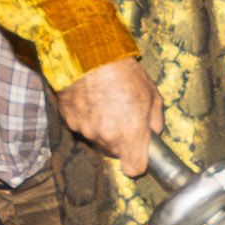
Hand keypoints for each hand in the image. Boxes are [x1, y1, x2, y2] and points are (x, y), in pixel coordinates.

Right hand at [59, 58, 165, 178]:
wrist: (88, 55)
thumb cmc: (123, 72)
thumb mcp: (151, 93)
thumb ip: (155, 119)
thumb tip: (153, 131)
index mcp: (131, 135)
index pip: (134, 168)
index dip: (138, 162)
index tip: (139, 152)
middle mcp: (107, 138)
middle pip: (115, 153)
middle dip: (121, 140)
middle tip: (124, 116)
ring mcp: (85, 130)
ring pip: (97, 140)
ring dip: (102, 129)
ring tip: (106, 104)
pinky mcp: (69, 120)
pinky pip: (81, 127)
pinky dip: (86, 119)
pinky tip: (91, 100)